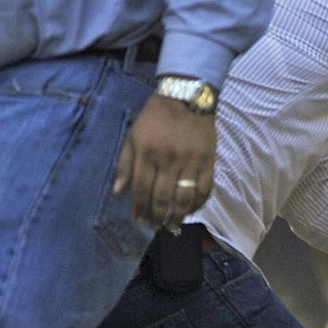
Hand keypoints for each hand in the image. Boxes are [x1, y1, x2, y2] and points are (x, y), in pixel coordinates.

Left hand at [113, 94, 215, 227]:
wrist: (186, 99)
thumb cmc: (155, 118)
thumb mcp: (133, 137)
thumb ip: (124, 164)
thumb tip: (118, 192)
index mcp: (148, 153)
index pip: (142, 188)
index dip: (140, 208)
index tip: (139, 221)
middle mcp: (169, 160)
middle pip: (162, 197)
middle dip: (157, 216)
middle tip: (155, 227)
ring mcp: (191, 163)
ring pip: (184, 197)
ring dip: (178, 215)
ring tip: (173, 226)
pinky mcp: (208, 162)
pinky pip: (205, 189)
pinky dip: (199, 203)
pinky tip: (192, 210)